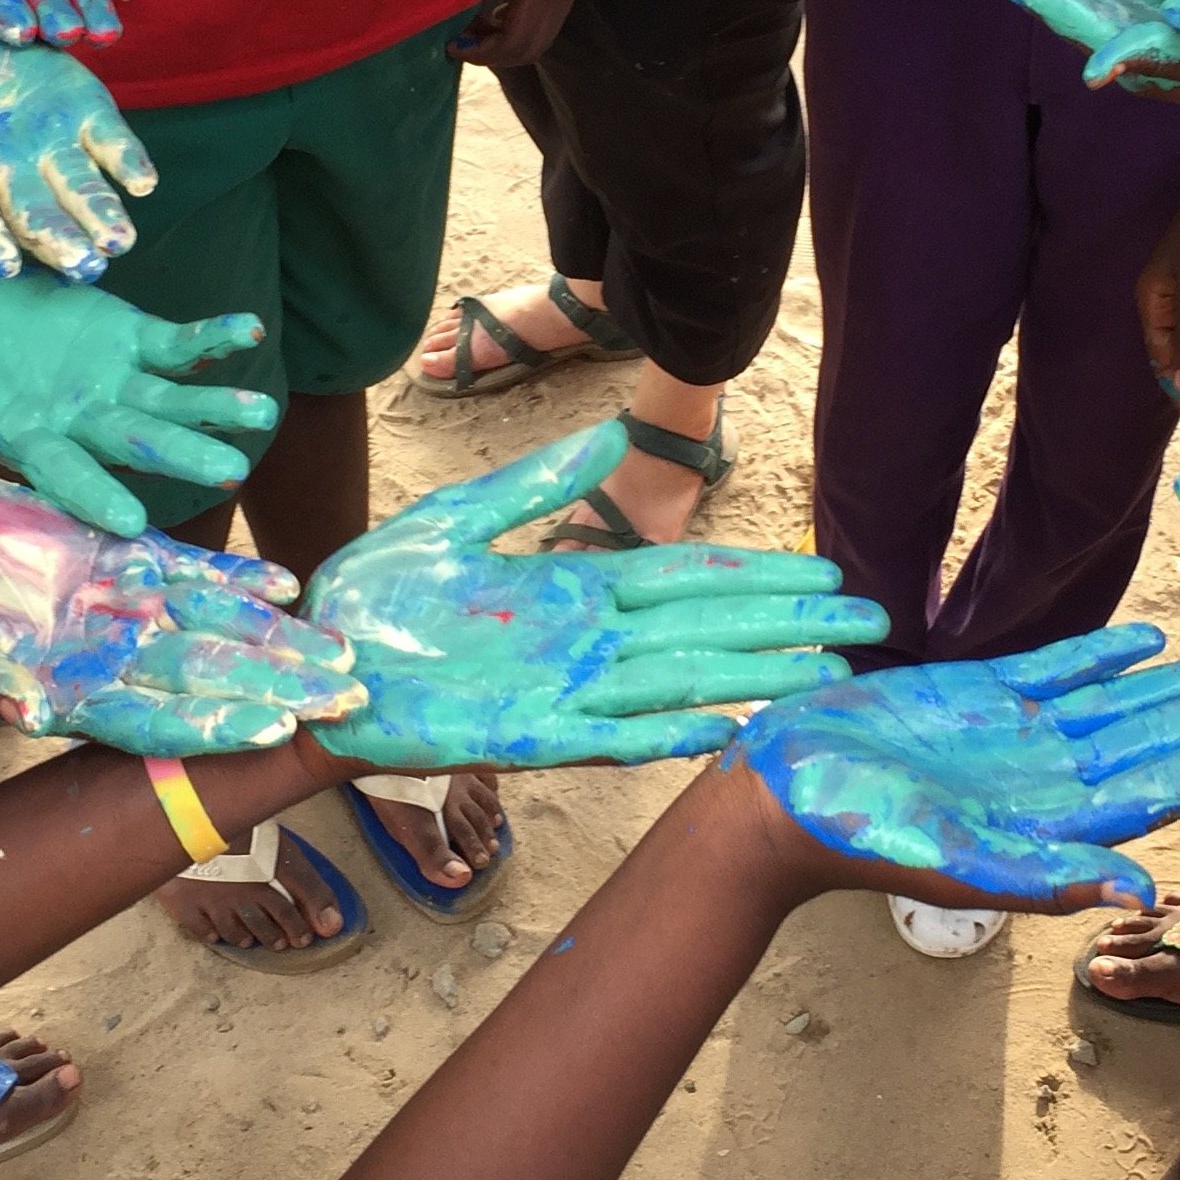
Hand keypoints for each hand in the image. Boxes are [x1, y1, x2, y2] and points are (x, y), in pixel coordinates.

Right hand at [0, 19, 153, 281]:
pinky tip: (144, 182)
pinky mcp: (88, 119)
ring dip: (99, 217)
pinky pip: (114, 147)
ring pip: (79, 192)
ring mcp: (51, 147)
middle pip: (31, 213)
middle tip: (79, 267)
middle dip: (53, 239)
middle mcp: (6, 169)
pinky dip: (128, 163)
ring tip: (116, 242)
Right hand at [0, 241, 276, 538]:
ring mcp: (102, 378)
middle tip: (228, 470)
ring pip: (168, 400)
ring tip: (259, 412)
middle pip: (132, 443)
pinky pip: (174, 344)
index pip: (59, 474)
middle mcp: (71, 419)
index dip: (93, 494)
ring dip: (212, 407)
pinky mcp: (119, 333)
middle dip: (179, 455)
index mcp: (14, 439)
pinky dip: (210, 340)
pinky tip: (248, 335)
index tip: (132, 521)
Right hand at [0, 481, 362, 752]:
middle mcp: (103, 654)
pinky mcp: (117, 554)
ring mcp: (118, 605)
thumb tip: (27, 715)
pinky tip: (289, 584)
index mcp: (63, 687)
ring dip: (279, 642)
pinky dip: (237, 579)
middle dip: (279, 691)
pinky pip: (189, 570)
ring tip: (344, 656)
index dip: (212, 723)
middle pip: (206, 677)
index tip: (273, 731)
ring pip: (214, 628)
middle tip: (350, 702)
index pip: (153, 717)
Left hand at [300, 422, 889, 767]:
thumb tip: (612, 440)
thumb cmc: (375, 596)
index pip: (690, 581)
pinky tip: (719, 727)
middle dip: (786, 627)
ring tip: (825, 675)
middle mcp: (588, 645)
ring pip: (680, 683)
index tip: (826, 573)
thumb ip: (534, 485)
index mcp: (578, 592)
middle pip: (708, 632)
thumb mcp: (456, 521)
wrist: (312, 663)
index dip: (759, 577)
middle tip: (868, 626)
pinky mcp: (527, 738)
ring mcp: (564, 694)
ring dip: (752, 679)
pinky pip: (610, 739)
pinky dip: (664, 734)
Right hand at [730, 624, 1179, 905]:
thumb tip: (1141, 891)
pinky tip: (1150, 638)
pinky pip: (1058, 672)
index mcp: (1056, 824)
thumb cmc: (860, 837)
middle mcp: (1052, 781)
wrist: (781, 793)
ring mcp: (1021, 738)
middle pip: (1160, 741)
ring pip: (1123, 704)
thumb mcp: (957, 862)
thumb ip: (1048, 877)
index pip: (1164, 789)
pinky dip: (1105, 655)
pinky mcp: (981, 697)